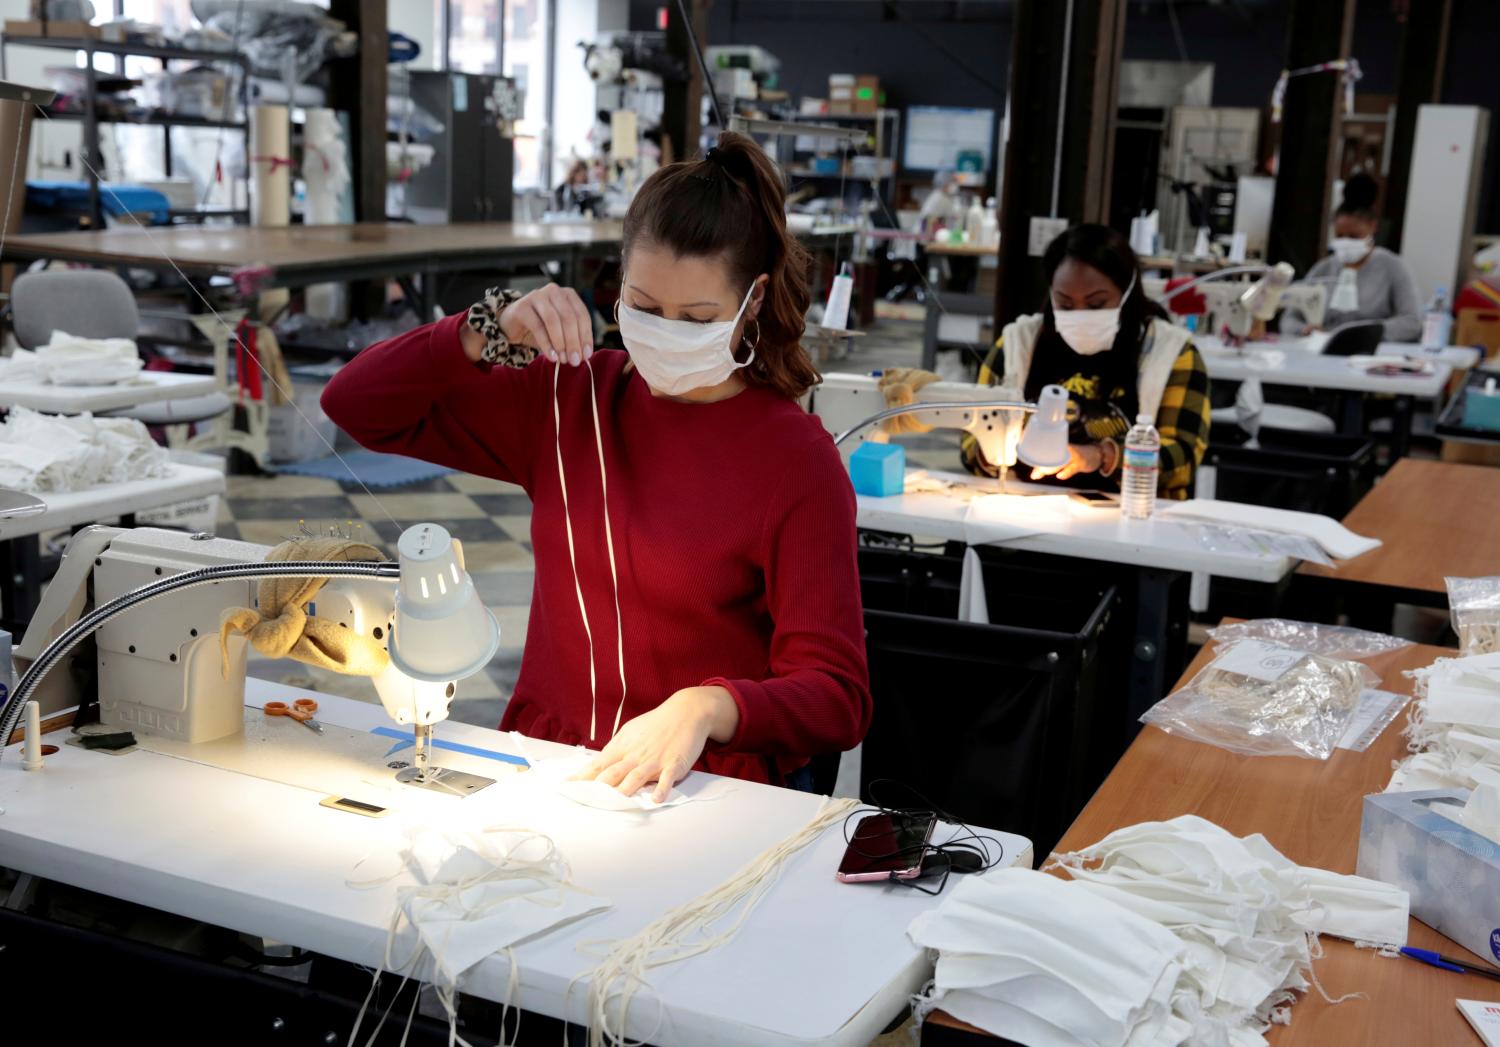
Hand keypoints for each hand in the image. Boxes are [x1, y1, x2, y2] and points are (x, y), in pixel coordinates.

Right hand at [501, 283, 595, 365]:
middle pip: (569, 317)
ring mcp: (537, 296)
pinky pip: (537, 327)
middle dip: (574, 342)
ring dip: (560, 343)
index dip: (586, 336)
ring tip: (563, 360)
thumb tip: (585, 355)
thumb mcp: (561, 331)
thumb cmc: (541, 328)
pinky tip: (551, 356)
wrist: (512, 325)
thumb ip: (573, 339)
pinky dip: (546, 344)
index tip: (586, 355)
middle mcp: (554, 291)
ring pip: (553, 320)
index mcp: (568, 295)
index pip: (582, 315)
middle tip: (575, 361)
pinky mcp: (522, 306)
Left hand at [571, 686, 740, 802]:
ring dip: (623, 791)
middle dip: (596, 788)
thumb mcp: (631, 732)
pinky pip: (666, 778)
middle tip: (583, 800)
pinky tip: (656, 799)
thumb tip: (598, 764)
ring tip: (612, 803)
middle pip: (612, 772)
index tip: (568, 786)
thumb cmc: (656, 724)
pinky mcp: (674, 763)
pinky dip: (661, 789)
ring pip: (636, 777)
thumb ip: (616, 749)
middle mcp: (636, 754)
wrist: (686, 711)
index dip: (582, 777)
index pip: (598, 764)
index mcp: (623, 746)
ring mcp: (655, 759)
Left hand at [1030, 443, 1102, 481]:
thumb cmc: (1075, 456)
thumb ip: (1050, 464)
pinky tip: (1060, 476)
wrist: (1095, 454)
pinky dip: (1066, 473)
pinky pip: (1072, 468)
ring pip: (1060, 462)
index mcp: (1061, 446)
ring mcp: (1074, 456)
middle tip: (1034, 473)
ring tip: (1041, 473)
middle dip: (1042, 465)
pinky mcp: (1081, 463)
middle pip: (1052, 455)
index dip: (1037, 453)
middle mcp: (1066, 449)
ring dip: (1050, 468)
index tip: (1028, 457)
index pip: (1047, 448)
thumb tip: (1034, 474)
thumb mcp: (1063, 457)